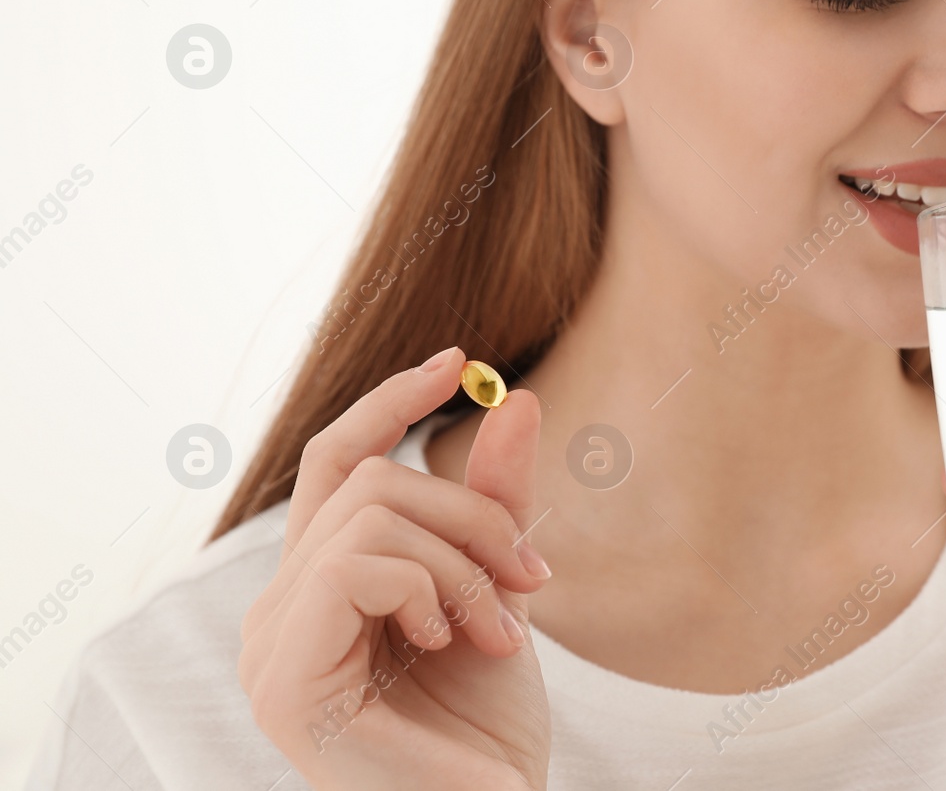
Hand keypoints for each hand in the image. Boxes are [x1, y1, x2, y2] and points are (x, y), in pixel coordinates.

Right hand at [239, 346, 552, 789]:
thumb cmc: (487, 728)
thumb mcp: (500, 592)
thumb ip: (495, 504)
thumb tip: (518, 398)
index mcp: (319, 590)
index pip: (337, 464)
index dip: (389, 402)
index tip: (459, 360)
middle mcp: (278, 610)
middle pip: (369, 479)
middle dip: (470, 509)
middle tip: (533, 574)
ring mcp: (269, 644)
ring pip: (370, 514)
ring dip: (462, 560)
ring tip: (500, 631)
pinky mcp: (281, 675)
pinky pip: (353, 564)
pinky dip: (428, 589)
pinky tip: (450, 646)